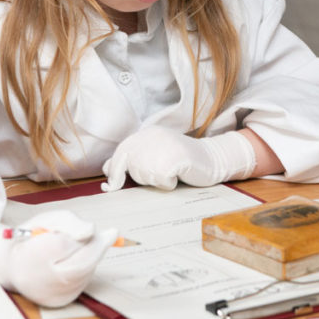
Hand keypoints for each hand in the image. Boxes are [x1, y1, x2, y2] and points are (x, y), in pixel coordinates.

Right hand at [0, 210, 115, 307]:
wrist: (13, 267)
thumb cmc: (32, 239)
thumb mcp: (46, 220)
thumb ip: (69, 222)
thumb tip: (91, 230)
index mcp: (28, 258)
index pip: (62, 245)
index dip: (78, 234)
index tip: (91, 228)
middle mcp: (39, 282)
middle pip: (81, 263)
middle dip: (98, 246)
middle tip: (111, 233)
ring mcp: (51, 295)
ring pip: (86, 272)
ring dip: (93, 256)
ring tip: (84, 246)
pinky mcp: (62, 302)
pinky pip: (83, 282)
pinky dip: (87, 268)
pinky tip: (78, 260)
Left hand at [101, 126, 255, 191]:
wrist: (212, 159)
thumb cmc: (182, 161)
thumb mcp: (154, 155)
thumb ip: (132, 159)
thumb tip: (106, 169)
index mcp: (147, 133)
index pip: (121, 152)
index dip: (116, 171)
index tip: (112, 185)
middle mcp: (153, 136)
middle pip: (130, 166)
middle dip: (140, 177)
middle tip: (160, 175)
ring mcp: (164, 146)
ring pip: (144, 175)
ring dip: (156, 181)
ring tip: (172, 171)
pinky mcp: (175, 158)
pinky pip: (162, 181)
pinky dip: (169, 184)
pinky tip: (179, 176)